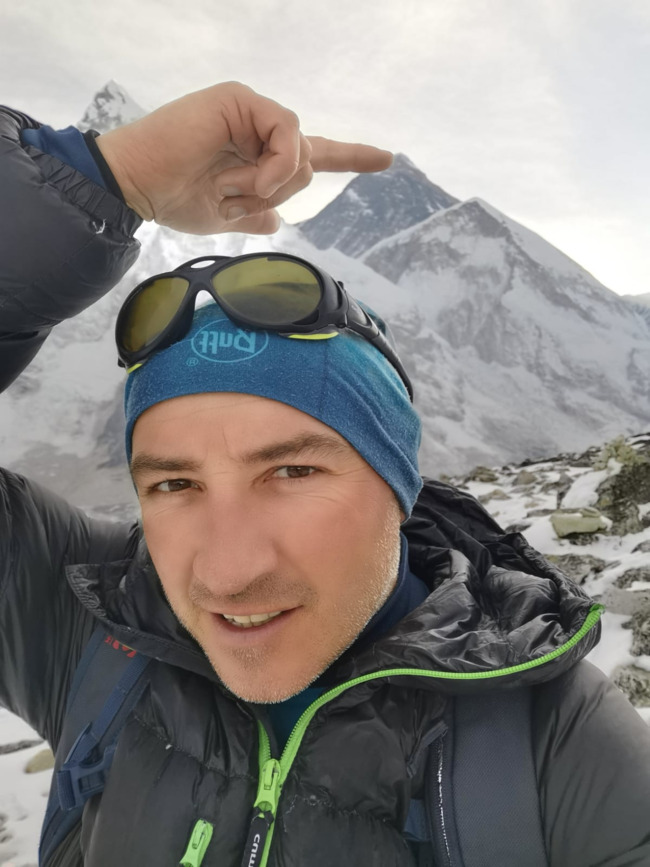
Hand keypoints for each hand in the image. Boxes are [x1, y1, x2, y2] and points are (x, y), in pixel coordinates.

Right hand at [96, 82, 391, 234]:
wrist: (139, 187)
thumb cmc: (174, 200)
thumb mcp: (224, 217)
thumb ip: (255, 215)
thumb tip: (277, 221)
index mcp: (259, 155)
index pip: (314, 154)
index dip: (351, 156)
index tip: (387, 159)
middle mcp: (260, 129)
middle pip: (308, 167)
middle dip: (276, 195)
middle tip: (235, 199)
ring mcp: (252, 111)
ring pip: (301, 154)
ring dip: (267, 185)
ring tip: (226, 185)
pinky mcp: (241, 100)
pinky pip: (286, 135)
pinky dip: (272, 165)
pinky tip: (246, 178)